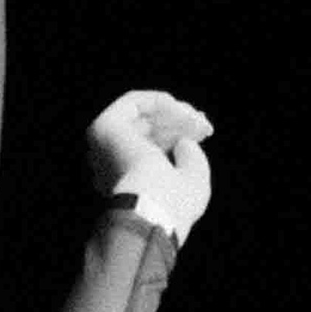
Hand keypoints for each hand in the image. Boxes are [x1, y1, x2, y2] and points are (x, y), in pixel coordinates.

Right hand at [86, 91, 215, 244]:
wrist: (149, 209)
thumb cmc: (173, 205)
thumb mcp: (193, 181)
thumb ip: (190, 158)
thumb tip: (183, 139)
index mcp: (129, 182)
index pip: (153, 148)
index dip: (180, 134)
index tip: (205, 131)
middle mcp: (112, 163)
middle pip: (149, 131)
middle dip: (179, 123)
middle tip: (202, 122)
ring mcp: (105, 145)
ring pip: (143, 116)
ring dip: (173, 112)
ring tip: (197, 119)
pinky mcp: (105, 127)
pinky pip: (133, 103)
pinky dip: (159, 102)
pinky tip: (180, 111)